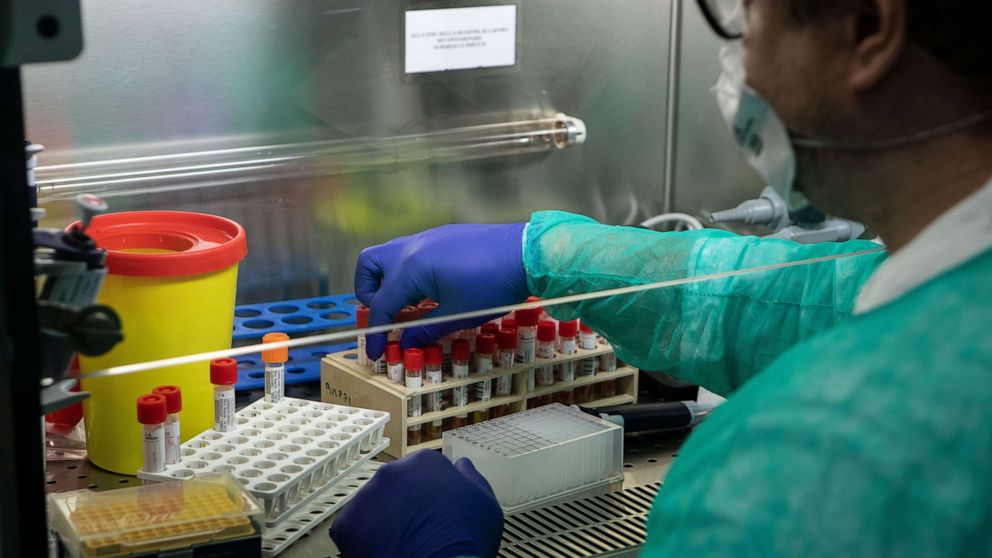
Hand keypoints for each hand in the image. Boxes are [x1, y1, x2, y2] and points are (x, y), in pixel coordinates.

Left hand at [329, 450, 503, 557]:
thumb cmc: (465, 540)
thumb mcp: (484, 503)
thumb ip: (470, 477)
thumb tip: (461, 466)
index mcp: (424, 462)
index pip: (423, 470)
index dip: (430, 492)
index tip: (435, 509)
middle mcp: (391, 472)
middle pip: (395, 484)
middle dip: (404, 502)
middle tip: (418, 527)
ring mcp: (365, 497)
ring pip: (374, 505)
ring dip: (383, 518)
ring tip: (401, 541)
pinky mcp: (346, 524)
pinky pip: (354, 527)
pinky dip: (365, 538)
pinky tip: (386, 549)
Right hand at [355, 223, 528, 358]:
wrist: (526, 253)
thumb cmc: (493, 285)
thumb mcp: (458, 314)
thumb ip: (425, 329)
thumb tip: (405, 343)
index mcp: (411, 268)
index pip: (381, 304)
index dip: (376, 331)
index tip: (376, 350)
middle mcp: (412, 247)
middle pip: (368, 265)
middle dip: (368, 292)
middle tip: (386, 314)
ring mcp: (426, 237)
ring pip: (388, 254)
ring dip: (388, 280)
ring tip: (409, 304)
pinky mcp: (441, 234)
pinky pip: (410, 251)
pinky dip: (407, 271)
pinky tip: (430, 289)